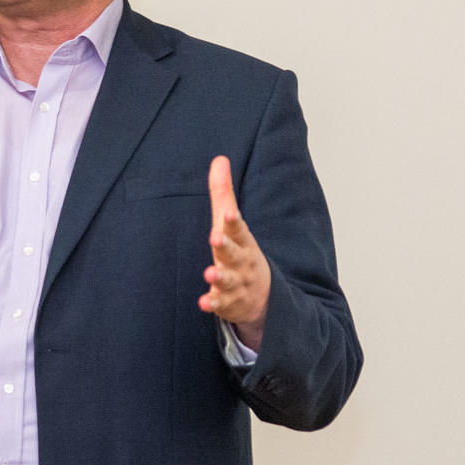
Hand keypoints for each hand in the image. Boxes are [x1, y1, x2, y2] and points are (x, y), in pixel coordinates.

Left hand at [198, 155, 269, 349]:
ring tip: (209, 274)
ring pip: (229, 281)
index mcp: (243, 241)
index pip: (239, 230)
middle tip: (215, 238)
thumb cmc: (241, 251)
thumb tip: (219, 159)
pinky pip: (220, 304)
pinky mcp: (227, 302)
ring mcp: (236, 284)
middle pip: (234, 253)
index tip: (229, 213)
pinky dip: (213, 304)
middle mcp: (242, 262)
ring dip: (219, 278)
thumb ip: (223, 194)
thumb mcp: (232, 224)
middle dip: (226, 246)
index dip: (234, 222)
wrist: (262, 295)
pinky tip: (203, 303)